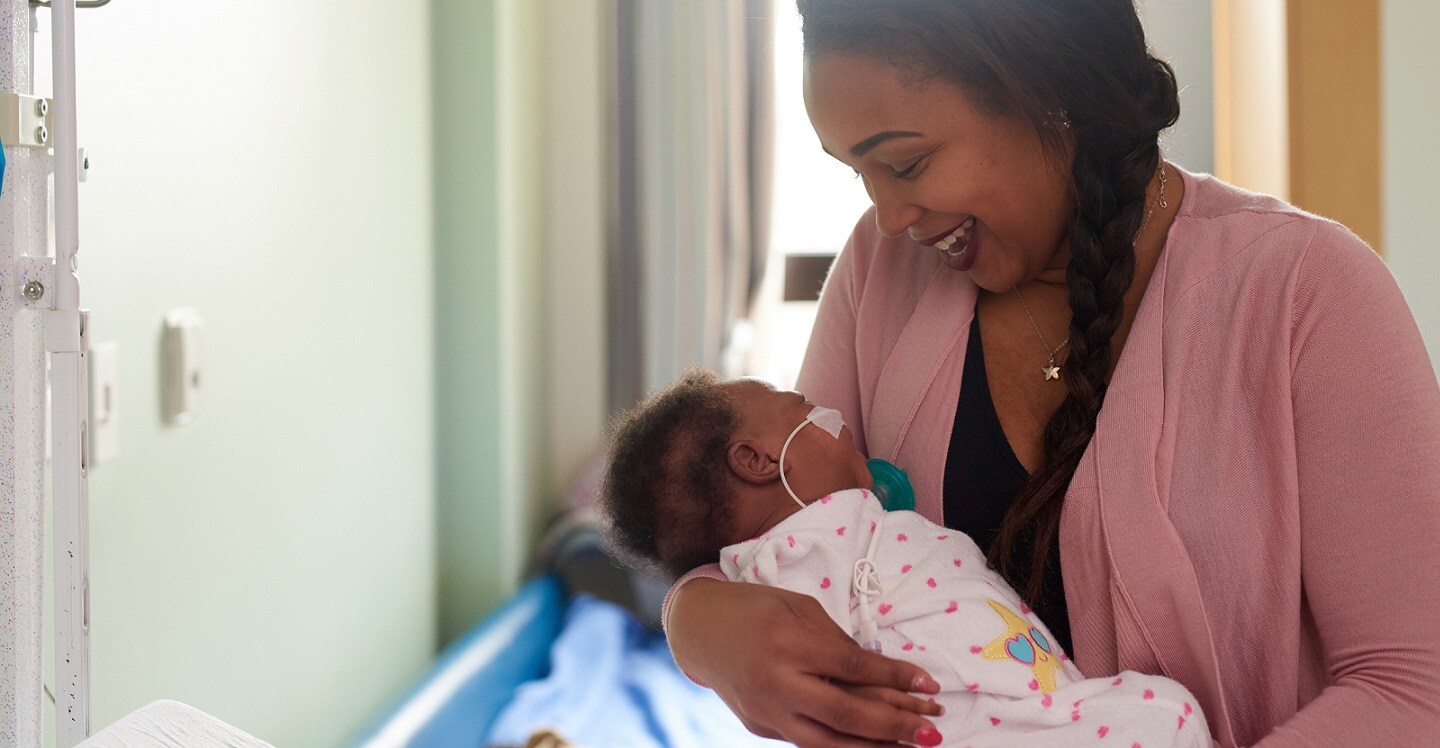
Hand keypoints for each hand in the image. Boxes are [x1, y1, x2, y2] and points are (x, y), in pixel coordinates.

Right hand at [668, 579, 945, 746]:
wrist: (699, 630)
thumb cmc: (755, 608)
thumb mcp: (798, 608)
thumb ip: (836, 641)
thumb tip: (878, 671)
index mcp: (787, 643)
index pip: (852, 668)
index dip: (894, 678)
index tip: (930, 684)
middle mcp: (775, 683)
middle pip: (844, 714)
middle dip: (894, 725)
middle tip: (932, 730)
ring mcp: (766, 712)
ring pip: (826, 743)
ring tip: (910, 747)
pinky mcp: (760, 728)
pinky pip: (807, 742)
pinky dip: (842, 746)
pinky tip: (871, 746)